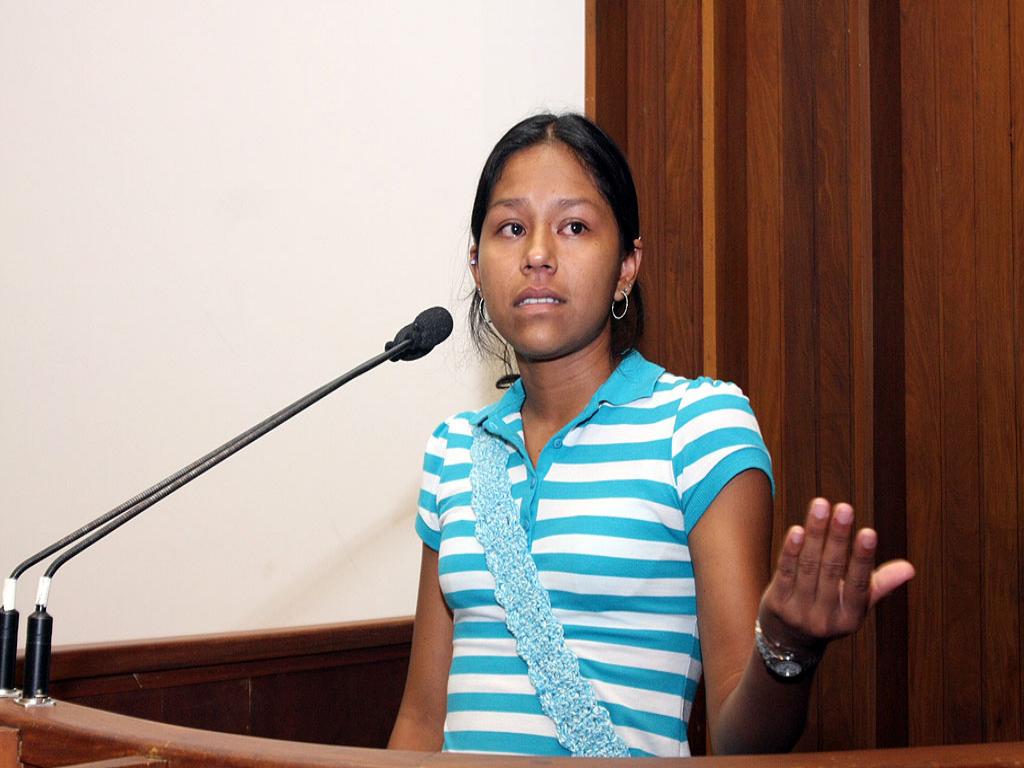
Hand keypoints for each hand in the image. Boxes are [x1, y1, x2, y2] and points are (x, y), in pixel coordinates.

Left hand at [757, 498, 914, 652]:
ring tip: (821, 505)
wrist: (789, 641)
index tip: (868, 532)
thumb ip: (879, 584)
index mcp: (850, 618)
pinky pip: (784, 572)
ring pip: (808, 566)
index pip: (859, 584)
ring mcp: (799, 611)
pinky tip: (797, 530)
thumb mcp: (855, 604)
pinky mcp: (777, 603)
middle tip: (844, 508)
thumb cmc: (829, 612)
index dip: (863, 558)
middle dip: (838, 537)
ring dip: (815, 534)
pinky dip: (790, 550)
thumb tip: (910, 568)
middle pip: (832, 570)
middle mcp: (825, 617)